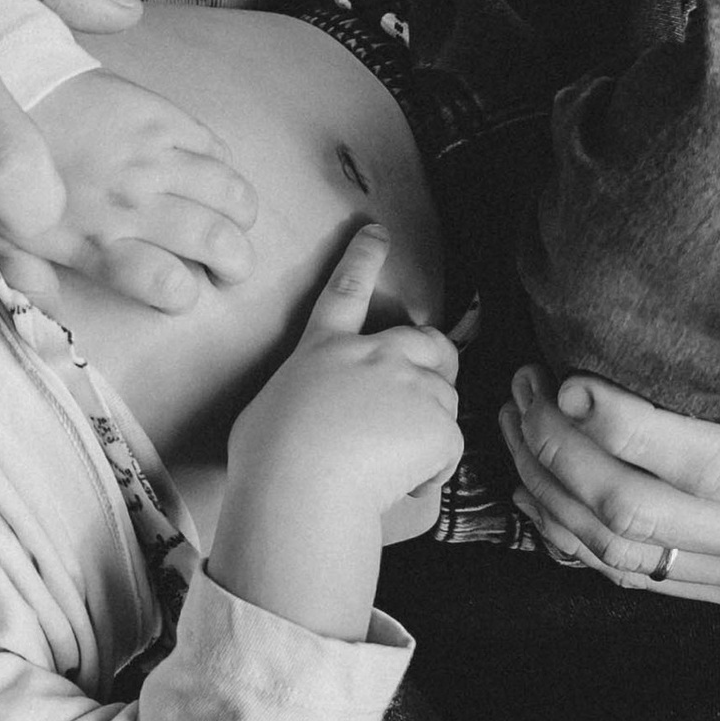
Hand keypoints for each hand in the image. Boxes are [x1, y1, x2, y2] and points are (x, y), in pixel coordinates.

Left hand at [9, 66, 255, 315]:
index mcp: (95, 240)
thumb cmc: (5, 171)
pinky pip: (217, 146)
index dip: (184, 296)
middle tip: (230, 267)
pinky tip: (213, 179)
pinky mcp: (164, 116)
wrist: (8, 87)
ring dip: (242, 217)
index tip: (179, 291)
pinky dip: (225, 167)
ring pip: (231, 193)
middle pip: (217, 242)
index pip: (166, 282)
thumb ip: (28, 282)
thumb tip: (49, 321)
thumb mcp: (0, 238)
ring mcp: (154, 156)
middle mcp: (133, 202)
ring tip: (234, 224)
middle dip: (236, 264)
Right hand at [213, 227, 460, 637]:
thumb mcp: (269, 409)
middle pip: (427, 341)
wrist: (300, 489)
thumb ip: (302, 396)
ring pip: (444, 398)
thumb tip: (308, 413)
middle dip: (437, 359)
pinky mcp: (439, 424)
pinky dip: (433, 469)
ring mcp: (411, 386)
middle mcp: (373, 356)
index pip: (347, 290)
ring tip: (395, 465)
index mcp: (326, 349)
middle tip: (428, 388)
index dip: (364, 258)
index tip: (378, 231)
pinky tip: (404, 484)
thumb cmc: (268, 460)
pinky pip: (451, 446)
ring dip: (429, 428)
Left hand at [502, 367, 719, 612]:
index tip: (569, 383)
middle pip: (642, 509)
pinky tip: (533, 485)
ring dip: (550, 486)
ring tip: (519, 420)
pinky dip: (567, 533)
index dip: (626, 428)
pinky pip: (631, 574)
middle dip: (564, 447)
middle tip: (528, 385)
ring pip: (620, 549)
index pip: (706, 464)